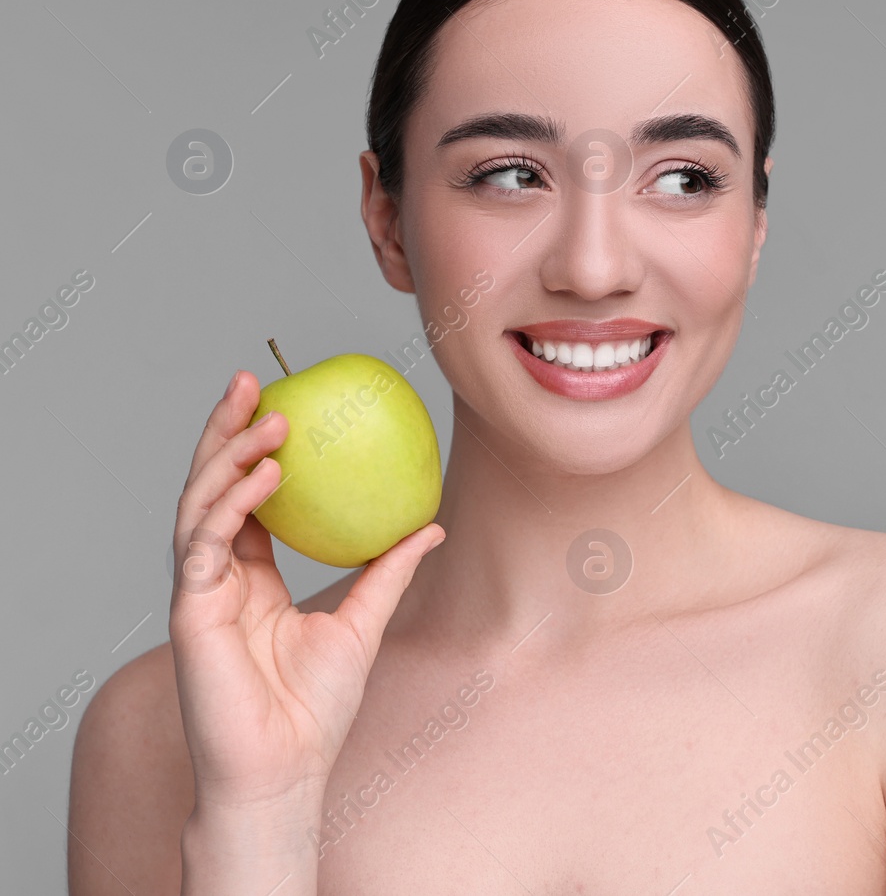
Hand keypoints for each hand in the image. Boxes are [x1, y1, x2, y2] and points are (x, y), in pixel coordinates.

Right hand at [168, 368, 444, 815]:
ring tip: (269, 419)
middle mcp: (219, 575)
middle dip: (224, 430)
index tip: (280, 400)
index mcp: (252, 577)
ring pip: (201, 504)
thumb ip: (389, 571)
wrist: (286, 768)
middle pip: (212, 486)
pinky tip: (265, 477)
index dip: (253, 448)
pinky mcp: (190, 610)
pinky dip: (232, 505)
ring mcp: (199, 591)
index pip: (247, 497)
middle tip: (250, 379)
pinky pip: (206, 544)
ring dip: (229, 456)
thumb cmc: (317, 708)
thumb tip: (432, 525)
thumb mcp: (366, 622)